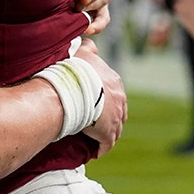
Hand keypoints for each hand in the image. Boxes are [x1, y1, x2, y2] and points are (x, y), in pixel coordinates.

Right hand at [76, 39, 125, 156]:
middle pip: (118, 111)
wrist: (74, 89)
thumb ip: (88, 47)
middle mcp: (119, 100)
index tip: (96, 102)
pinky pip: (107, 144)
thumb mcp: (83, 52)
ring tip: (98, 137)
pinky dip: (102, 147)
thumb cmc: (76, 70)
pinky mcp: (108, 133)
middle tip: (98, 121)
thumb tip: (90, 41)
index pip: (114, 92)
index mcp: (114, 81)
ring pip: (115, 128)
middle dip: (111, 116)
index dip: (106, 98)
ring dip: (108, 133)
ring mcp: (115, 118)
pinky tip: (96, 151)